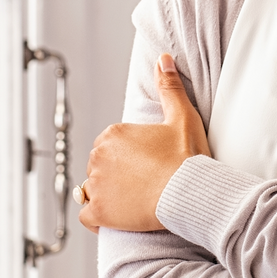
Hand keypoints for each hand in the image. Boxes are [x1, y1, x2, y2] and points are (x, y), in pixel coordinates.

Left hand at [78, 55, 210, 233]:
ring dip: (106, 194)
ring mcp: (96, 185)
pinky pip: (87, 216)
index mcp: (113, 134)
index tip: (145, 164)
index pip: (109, 145)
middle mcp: (98, 156)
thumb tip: (163, 59)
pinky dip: (96, 218)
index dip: (127, 156)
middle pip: (99, 166)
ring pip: (91, 190)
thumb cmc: (187, 156)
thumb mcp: (181, 116)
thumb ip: (169, 87)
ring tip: (131, 200)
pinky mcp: (99, 212)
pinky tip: (113, 218)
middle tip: (142, 183)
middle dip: (115, 174)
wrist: (189, 191)